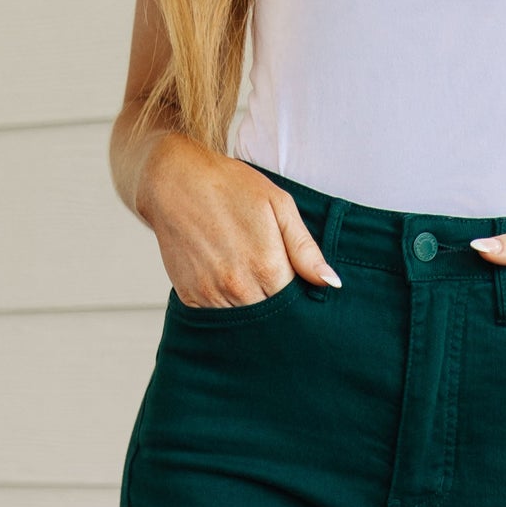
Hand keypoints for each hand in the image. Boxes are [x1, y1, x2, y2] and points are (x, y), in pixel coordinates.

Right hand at [136, 133, 341, 306]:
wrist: (174, 181)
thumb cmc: (231, 187)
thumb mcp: (278, 206)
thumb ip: (305, 249)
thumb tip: (331, 283)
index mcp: (267, 268)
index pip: (295, 307)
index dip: (300, 303)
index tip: (299, 293)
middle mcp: (240, 288)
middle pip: (271, 321)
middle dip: (278, 313)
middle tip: (274, 290)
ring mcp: (213, 296)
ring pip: (243, 325)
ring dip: (252, 315)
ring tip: (251, 287)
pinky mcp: (191, 299)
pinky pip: (216, 321)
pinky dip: (227, 313)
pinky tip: (230, 291)